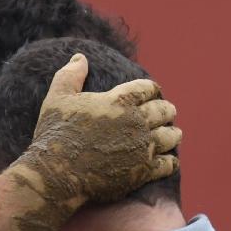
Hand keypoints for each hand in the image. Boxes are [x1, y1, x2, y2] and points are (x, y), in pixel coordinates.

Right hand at [0, 53, 180, 230]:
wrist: (57, 173)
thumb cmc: (56, 133)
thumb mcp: (58, 97)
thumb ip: (71, 75)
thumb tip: (80, 57)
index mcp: (120, 100)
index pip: (147, 88)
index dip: (152, 88)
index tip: (153, 91)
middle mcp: (136, 122)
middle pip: (164, 110)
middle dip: (167, 109)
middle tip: (169, 111)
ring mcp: (142, 148)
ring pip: (170, 136)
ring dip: (173, 133)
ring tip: (175, 133)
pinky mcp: (143, 171)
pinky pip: (167, 164)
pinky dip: (171, 161)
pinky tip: (170, 160)